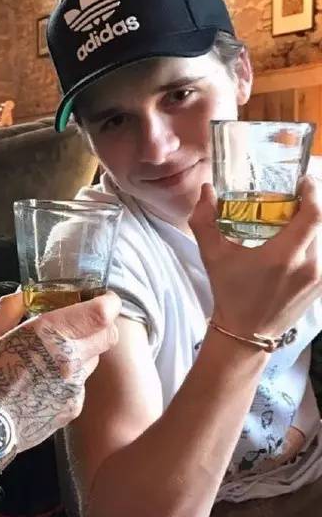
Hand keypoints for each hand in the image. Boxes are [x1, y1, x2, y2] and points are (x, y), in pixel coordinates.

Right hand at [0, 289, 120, 452]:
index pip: (102, 313)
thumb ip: (11, 309)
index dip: (107, 302)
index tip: (101, 298)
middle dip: (100, 325)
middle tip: (82, 324)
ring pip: (95, 359)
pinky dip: (70, 379)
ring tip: (56, 357)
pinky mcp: (74, 407)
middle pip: (109, 335)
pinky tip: (46, 384)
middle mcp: (70, 358)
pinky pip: (80, 384)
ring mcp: (75, 385)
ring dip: (84, 352)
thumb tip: (23, 295)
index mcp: (50, 333)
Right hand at [190, 177, 321, 338]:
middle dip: (308, 208)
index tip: (304, 182)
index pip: (313, 215)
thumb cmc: (230, 294)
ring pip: (320, 239)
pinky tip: (292, 247)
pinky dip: (310, 244)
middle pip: (319, 224)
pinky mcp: (321, 287)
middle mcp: (308, 266)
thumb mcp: (213, 257)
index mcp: (284, 256)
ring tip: (290, 225)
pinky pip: (320, 256)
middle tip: (291, 201)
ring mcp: (318, 278)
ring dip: (309, 227)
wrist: (245, 334)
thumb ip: (206, 221)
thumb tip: (206, 190)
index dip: (312, 193)